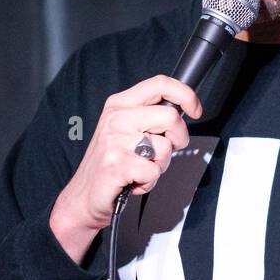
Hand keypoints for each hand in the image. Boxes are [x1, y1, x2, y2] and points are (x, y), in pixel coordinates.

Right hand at [49, 74, 202, 263]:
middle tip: (162, 151)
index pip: (160, 84)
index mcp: (120, 104)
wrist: (84, 196)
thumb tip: (183, 110)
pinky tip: (134, 180)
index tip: (195, 110)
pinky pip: (154, 170)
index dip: (186, 95)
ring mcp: (115, 140)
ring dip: (160, 164)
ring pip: (165, 147)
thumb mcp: (126, 130)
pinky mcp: (117, 164)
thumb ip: (150, 116)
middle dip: (179, 139)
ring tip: (140, 168)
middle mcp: (117, 118)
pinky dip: (150, 181)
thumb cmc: (111, 164)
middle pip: (171, 116)